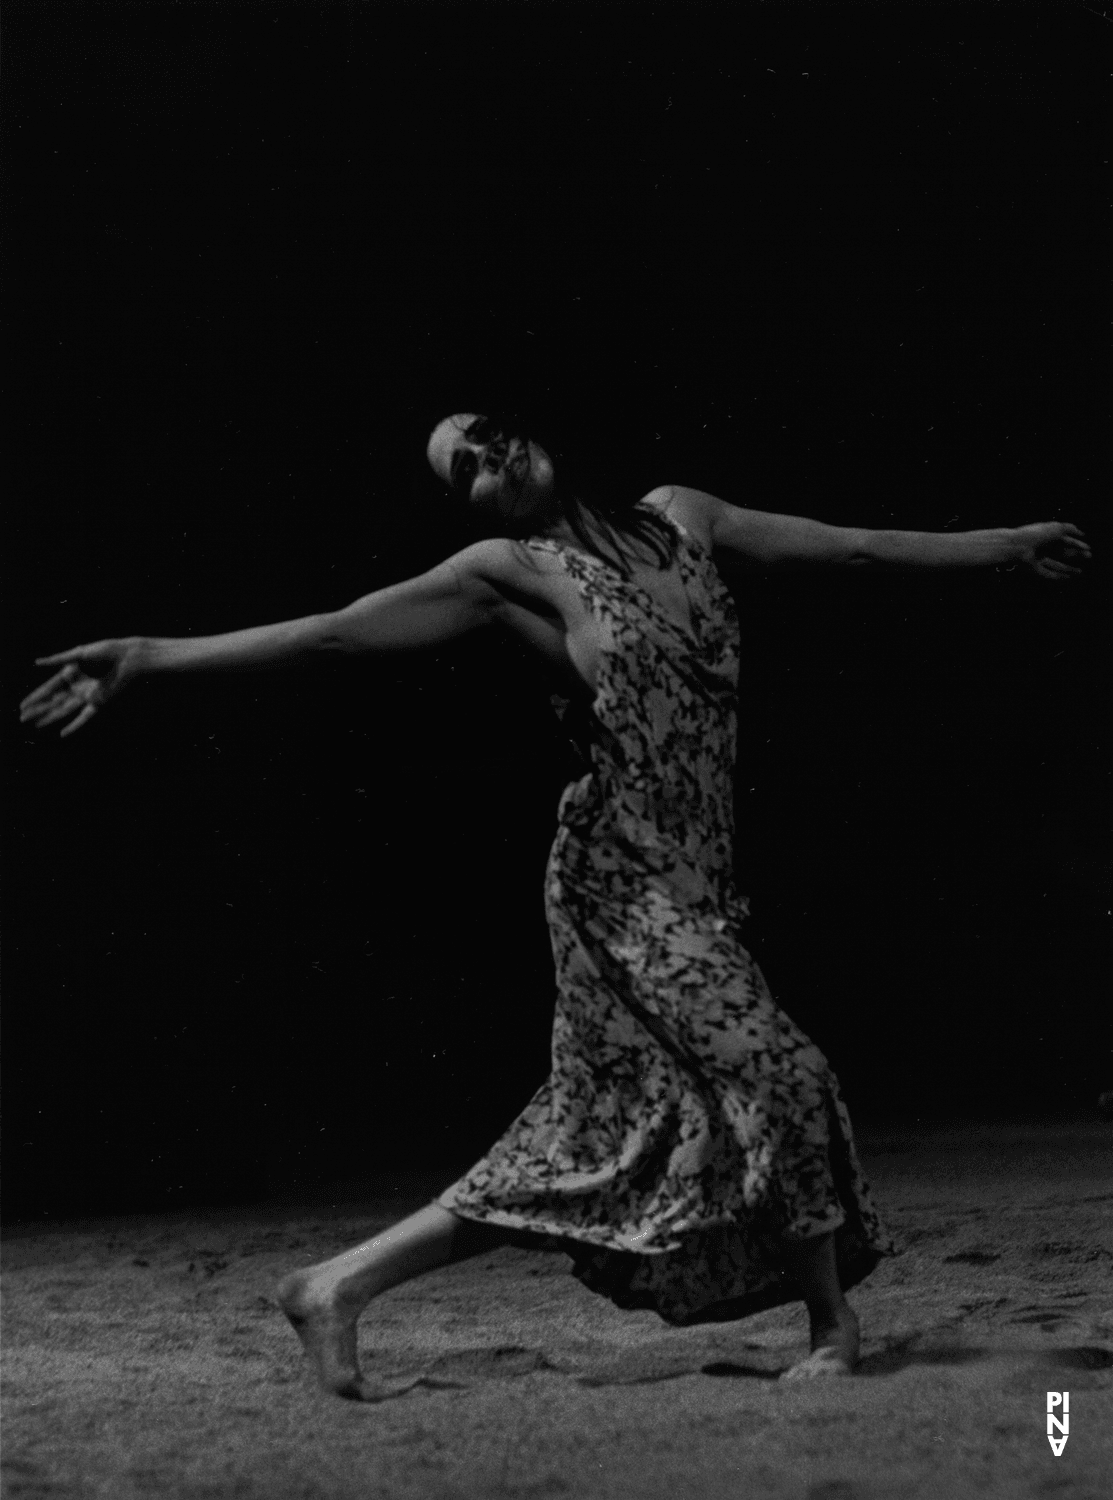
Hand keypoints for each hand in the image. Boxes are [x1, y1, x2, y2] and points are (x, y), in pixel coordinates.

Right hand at [19, 638, 145, 737]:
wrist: (128, 657)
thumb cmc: (105, 651)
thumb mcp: (80, 653)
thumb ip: (59, 659)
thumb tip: (36, 663)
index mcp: (70, 673)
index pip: (48, 688)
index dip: (35, 697)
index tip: (22, 706)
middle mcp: (76, 686)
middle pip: (53, 701)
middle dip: (37, 710)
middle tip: (22, 718)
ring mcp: (87, 695)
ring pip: (64, 710)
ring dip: (49, 718)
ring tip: (35, 725)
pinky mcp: (99, 702)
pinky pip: (84, 717)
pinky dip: (74, 726)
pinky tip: (63, 734)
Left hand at [1013, 522, 1091, 580]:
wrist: (1017, 546)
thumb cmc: (1036, 534)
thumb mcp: (1055, 528)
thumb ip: (1069, 528)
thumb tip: (1081, 533)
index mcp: (1046, 536)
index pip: (1064, 540)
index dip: (1076, 544)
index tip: (1088, 547)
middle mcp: (1042, 548)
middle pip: (1062, 552)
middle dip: (1075, 555)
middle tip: (1089, 557)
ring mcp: (1038, 559)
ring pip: (1056, 565)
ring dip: (1069, 568)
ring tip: (1080, 571)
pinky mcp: (1034, 570)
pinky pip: (1048, 574)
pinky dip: (1059, 576)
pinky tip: (1069, 578)